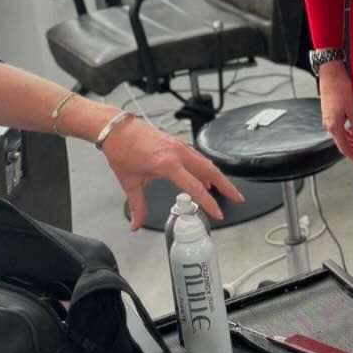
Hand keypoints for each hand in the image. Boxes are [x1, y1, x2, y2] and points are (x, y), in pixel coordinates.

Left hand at [101, 117, 244, 229]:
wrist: (115, 128)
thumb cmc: (121, 150)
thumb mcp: (129, 181)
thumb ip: (137, 205)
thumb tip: (136, 224)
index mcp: (167, 163)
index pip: (195, 186)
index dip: (208, 202)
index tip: (217, 212)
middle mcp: (177, 152)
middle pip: (210, 170)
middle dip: (226, 185)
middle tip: (237, 198)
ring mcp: (178, 146)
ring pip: (205, 162)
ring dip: (217, 176)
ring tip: (225, 190)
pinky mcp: (176, 143)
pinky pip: (196, 157)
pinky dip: (204, 169)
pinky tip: (203, 178)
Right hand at [317, 64, 352, 164]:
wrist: (330, 73)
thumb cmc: (341, 87)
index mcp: (334, 126)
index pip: (344, 148)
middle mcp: (329, 124)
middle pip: (343, 143)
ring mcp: (329, 118)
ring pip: (342, 136)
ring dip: (352, 143)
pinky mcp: (330, 112)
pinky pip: (340, 128)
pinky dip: (348, 134)